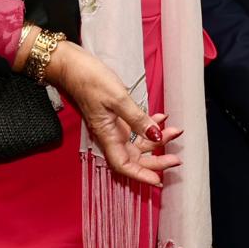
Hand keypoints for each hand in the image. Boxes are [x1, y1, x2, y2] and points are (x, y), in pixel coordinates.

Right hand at [44, 43, 181, 186]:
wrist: (72, 67)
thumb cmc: (89, 81)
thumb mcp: (118, 98)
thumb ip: (138, 118)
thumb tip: (156, 135)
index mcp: (107, 135)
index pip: (124, 165)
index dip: (141, 175)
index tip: (159, 180)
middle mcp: (110, 135)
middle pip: (135, 157)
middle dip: (156, 159)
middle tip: (176, 158)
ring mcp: (113, 126)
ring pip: (138, 142)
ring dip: (157, 138)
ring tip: (175, 132)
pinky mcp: (116, 116)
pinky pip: (136, 127)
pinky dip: (150, 124)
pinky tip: (162, 118)